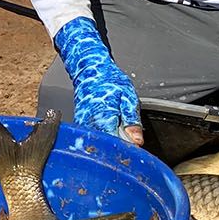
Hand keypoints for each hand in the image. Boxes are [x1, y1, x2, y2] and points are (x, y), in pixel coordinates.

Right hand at [52, 17, 143, 144]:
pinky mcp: (80, 126)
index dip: (127, 149)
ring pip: (99, 144)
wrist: (90, 70)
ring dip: (111, 143)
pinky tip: (110, 131)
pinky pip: (94, 138)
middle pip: (106, 146)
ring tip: (119, 132)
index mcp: (103, 117)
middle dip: (119, 147)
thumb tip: (137, 140)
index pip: (115, 144)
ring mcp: (83, 125)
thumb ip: (132, 120)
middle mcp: (89, 124)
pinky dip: (103, 138)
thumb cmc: (109, 80)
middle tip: (129, 140)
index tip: (136, 149)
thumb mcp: (128, 97)